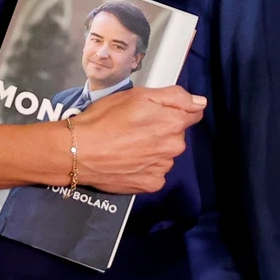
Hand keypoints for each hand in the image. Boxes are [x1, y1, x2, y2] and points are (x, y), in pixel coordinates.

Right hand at [69, 85, 204, 193]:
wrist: (78, 152)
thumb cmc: (104, 119)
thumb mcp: (138, 95)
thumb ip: (175, 97)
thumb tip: (200, 103)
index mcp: (173, 123)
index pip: (192, 113)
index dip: (174, 109)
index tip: (155, 111)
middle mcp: (173, 147)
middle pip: (177, 133)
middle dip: (162, 128)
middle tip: (135, 125)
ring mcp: (162, 168)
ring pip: (165, 153)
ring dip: (154, 149)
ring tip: (127, 144)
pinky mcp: (150, 184)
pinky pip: (155, 172)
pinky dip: (146, 167)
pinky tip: (128, 160)